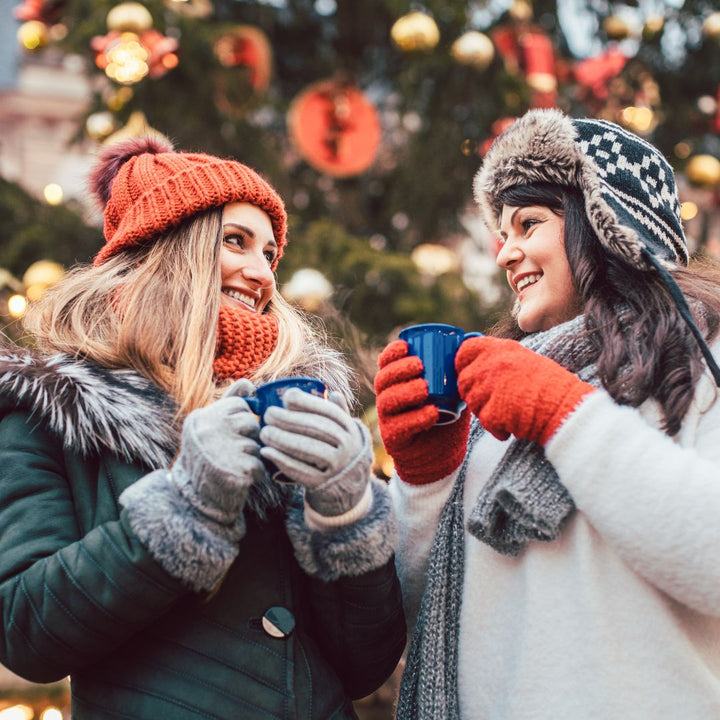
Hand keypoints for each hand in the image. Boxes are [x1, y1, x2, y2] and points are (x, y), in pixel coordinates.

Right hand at [173, 389, 264, 529]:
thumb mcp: (210, 425)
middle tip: (231, 452)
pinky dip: (255, 474)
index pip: (240, 405)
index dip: (241, 421)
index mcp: (202, 417)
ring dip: (251, 457)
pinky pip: (260, 465)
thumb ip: (229, 402)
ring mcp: (222, 450)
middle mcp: (209, 430)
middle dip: (248, 438)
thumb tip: (249, 382)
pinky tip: (239, 478)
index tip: (229, 434)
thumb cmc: (207, 457)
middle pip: (251, 423)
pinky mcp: (236, 471)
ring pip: (256, 445)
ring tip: (232, 465)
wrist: (194, 499)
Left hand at [259, 388, 370, 516]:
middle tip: (268, 414)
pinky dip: (282, 460)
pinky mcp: (323, 484)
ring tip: (264, 432)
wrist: (348, 488)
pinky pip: (301, 471)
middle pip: (317, 429)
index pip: (329, 412)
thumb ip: (338, 413)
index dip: (307, 402)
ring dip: (283, 439)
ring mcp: (337, 467)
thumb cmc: (339, 451)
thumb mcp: (345, 433)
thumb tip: (332, 393)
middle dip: (289, 420)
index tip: (287, 398)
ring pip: (308, 449)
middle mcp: (348, 447)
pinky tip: (266, 452)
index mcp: (350, 429)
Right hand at [374, 340, 469, 484]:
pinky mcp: (394, 439)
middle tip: (419, 366)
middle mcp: (388, 399)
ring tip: (425, 388)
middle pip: (383, 380)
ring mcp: (388, 419)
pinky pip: (399, 427)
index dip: (392, 353)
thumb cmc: (446, 416)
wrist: (442, 454)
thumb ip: (458, 370)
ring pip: (387, 401)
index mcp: (397, 383)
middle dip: (398, 370)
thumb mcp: (452, 390)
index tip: (406, 346)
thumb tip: (473, 340)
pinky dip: (416, 418)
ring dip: (405, 392)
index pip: (385, 363)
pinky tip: (431, 413)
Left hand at [455, 336, 594, 445]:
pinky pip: (485, 421)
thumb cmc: (551, 386)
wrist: (566, 408)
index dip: (462, 363)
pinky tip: (513, 425)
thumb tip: (477, 366)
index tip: (468, 373)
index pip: (465, 350)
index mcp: (501, 349)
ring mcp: (490, 387)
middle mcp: (492, 364)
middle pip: (464, 380)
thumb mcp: (525, 360)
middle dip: (474, 394)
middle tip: (493, 402)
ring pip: (472, 402)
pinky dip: (497, 428)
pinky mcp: (493, 410)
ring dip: (485, 411)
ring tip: (509, 413)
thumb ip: (499, 360)